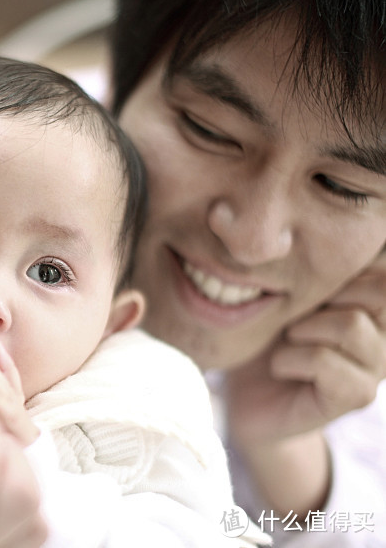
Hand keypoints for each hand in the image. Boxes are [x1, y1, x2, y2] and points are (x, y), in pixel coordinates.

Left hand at [227, 252, 385, 445]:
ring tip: (287, 340)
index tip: (308, 287)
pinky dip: (287, 359)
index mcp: (373, 298)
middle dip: (325, 293)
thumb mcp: (284, 289)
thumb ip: (312, 263)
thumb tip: (337, 221)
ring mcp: (378, 366)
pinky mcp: (357, 396)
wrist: (245, 395)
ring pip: (350, 325)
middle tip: (294, 314)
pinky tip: (281, 366)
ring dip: (300, 330)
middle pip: (380, 289)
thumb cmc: (263, 332)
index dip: (340, 267)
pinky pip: (323, 361)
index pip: (381, 265)